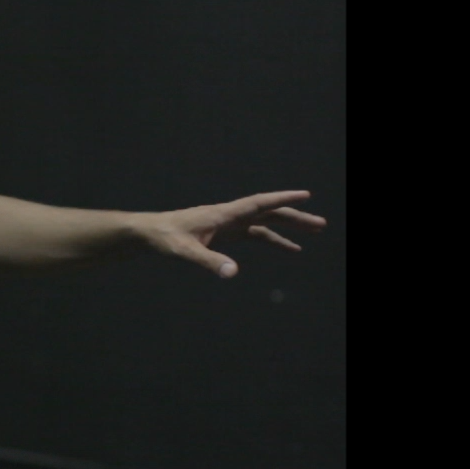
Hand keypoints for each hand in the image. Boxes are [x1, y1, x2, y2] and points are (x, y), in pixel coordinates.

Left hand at [139, 190, 326, 277]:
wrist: (148, 234)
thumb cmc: (164, 239)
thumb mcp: (185, 252)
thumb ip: (209, 262)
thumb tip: (233, 273)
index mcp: (223, 214)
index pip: (259, 203)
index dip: (282, 199)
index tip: (305, 195)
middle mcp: (230, 215)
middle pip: (269, 212)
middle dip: (295, 217)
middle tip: (321, 224)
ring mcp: (229, 224)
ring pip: (266, 222)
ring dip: (289, 227)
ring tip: (314, 232)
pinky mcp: (225, 233)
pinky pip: (256, 235)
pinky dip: (274, 240)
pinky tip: (290, 249)